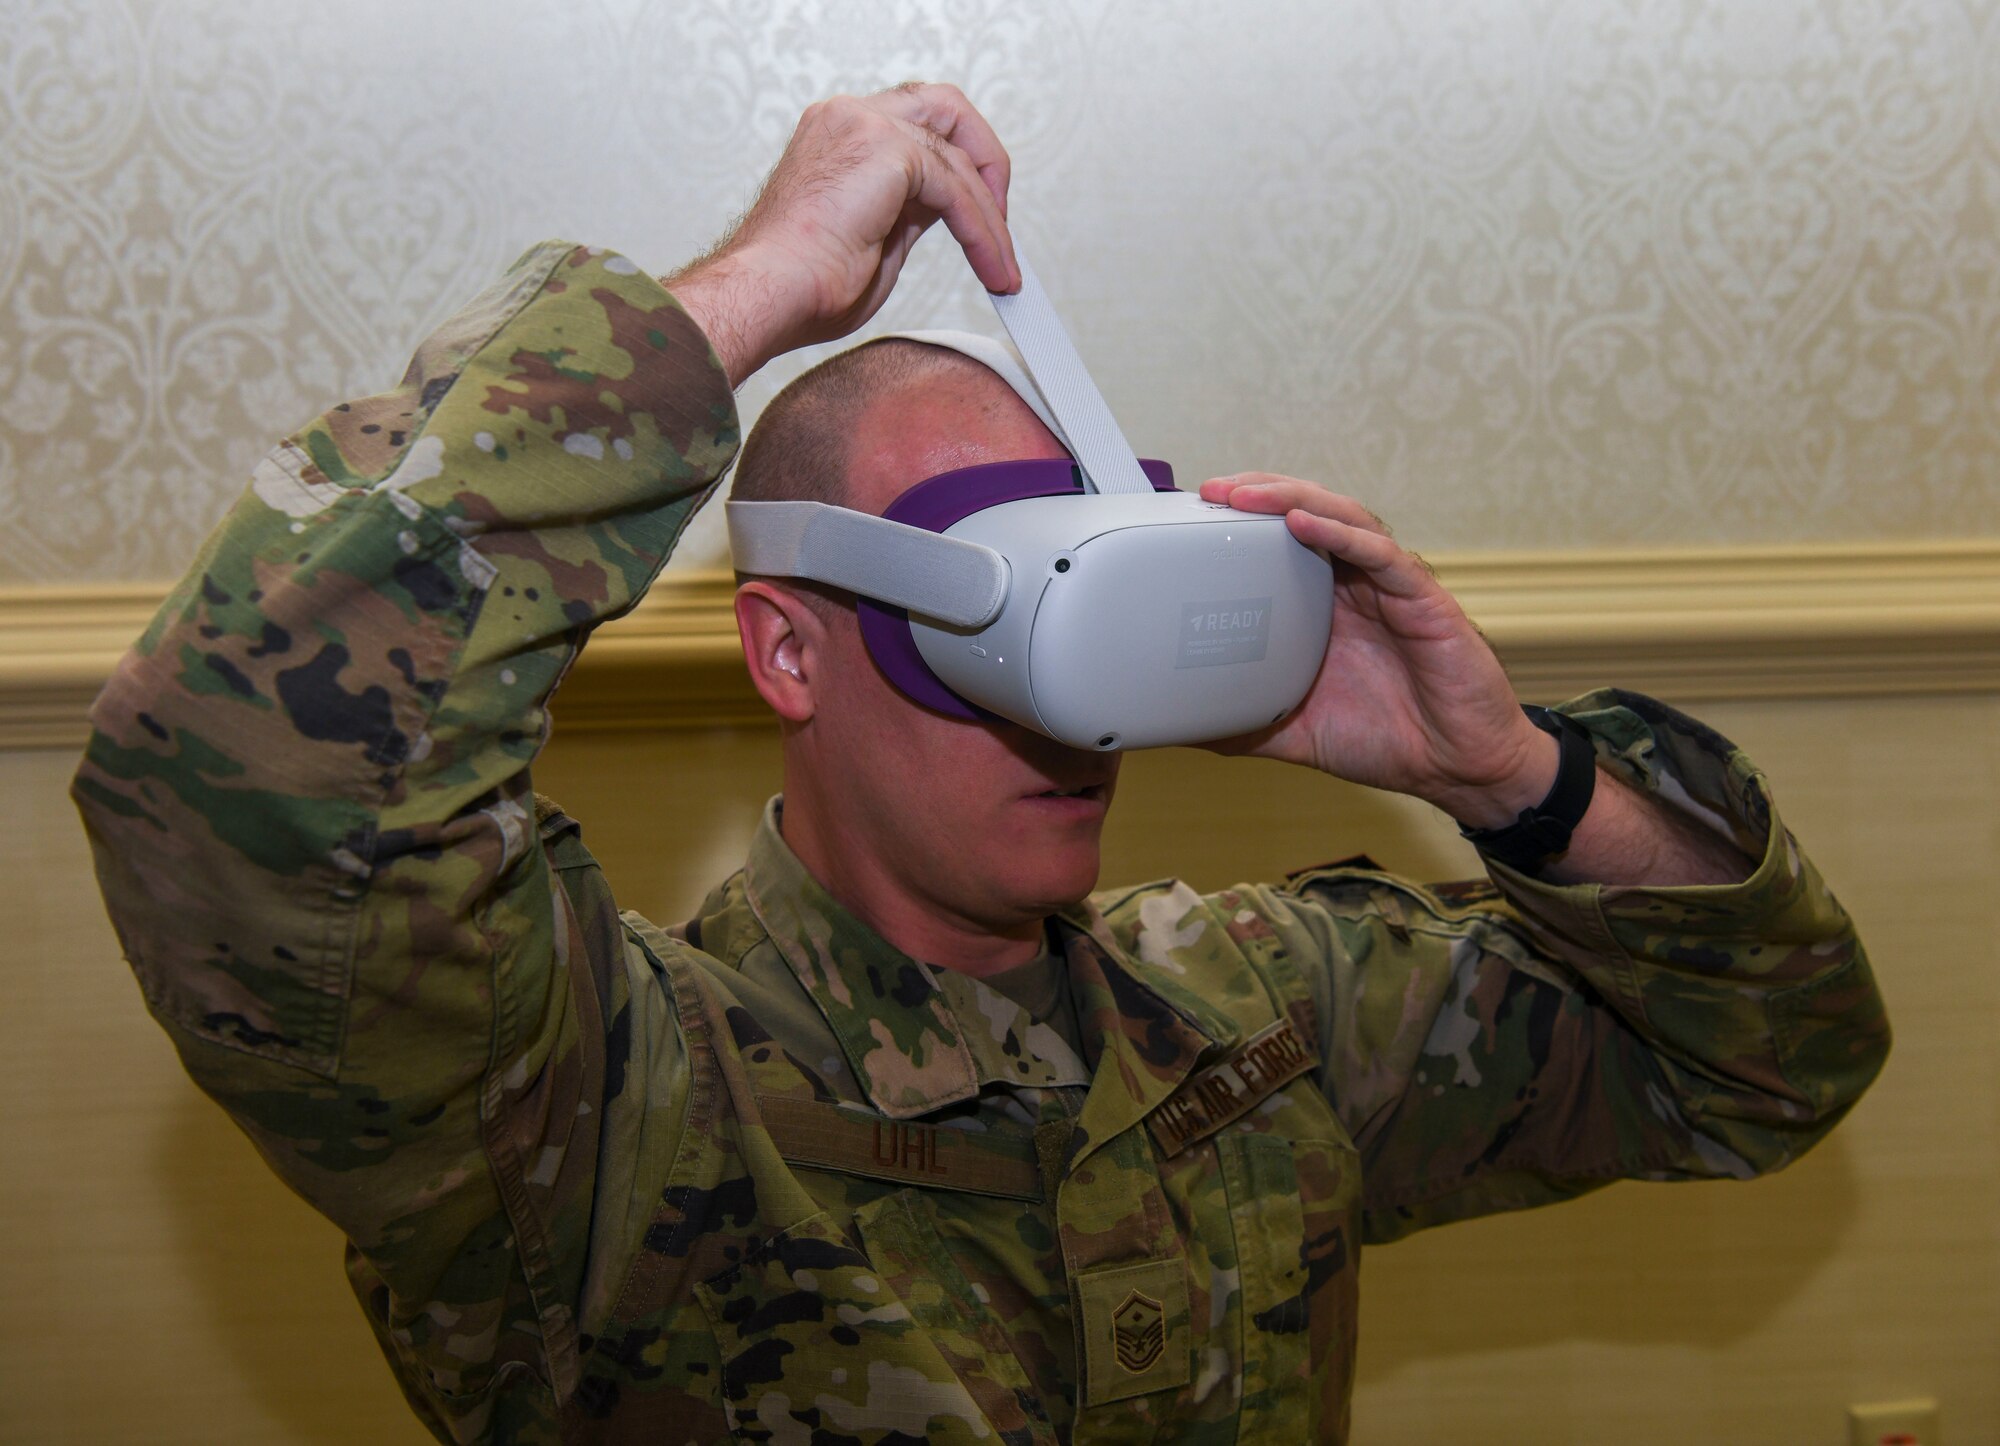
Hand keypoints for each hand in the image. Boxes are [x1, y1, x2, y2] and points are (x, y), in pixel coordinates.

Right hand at [664, 83, 1017, 385]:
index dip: (959, 168)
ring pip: (959, 155)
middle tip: (1003, 225)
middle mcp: (850, 117)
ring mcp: (866, 124)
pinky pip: (956, 187)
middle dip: (985, 164)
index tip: (981, 219)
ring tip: (1002, 268)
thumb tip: (946, 210)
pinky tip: (991, 267)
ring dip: (990, 217)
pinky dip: (981, 231)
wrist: (769, 294)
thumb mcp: (874, 240)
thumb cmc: (802, 285)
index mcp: (839, 133)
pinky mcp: (886, 149)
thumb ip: (910, 212)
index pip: (920, 127)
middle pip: (947, 109)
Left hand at [1198, 474, 1557, 828]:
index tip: (1190, 516)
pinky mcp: (1422, 600)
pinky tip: (1302, 522)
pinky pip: (1380, 555)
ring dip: (1290, 498)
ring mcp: (1389, 587)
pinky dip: (1341, 533)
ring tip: (1245, 493)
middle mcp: (1354, 586)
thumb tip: (1180, 724)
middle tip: (1209, 490)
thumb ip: (1241, 720)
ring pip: (1341, 518)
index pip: (1278, 544)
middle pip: (1306, 514)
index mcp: (1323, 607)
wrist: (1455, 769)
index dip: (1239, 523)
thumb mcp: (1292, 731)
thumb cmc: (1385, 740)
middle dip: (1257, 494)